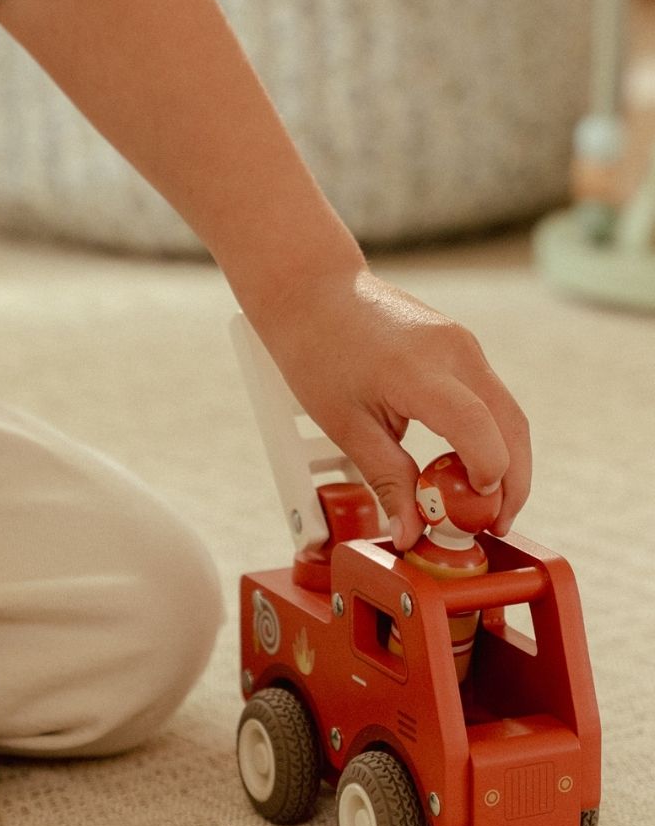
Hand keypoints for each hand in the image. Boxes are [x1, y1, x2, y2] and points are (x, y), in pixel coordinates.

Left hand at [248, 267, 530, 550]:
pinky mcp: (461, 343)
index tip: (478, 515)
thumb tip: (411, 532)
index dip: (488, 476)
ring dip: (505, 460)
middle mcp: (454, 351)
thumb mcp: (345, 425)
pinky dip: (488, 434)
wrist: (312, 292)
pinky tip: (464, 465)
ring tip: (481, 504)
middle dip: (513, 482)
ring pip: (507, 411)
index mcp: (419, 370)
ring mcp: (463, 343)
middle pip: (511, 425)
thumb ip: (387, 478)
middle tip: (494, 526)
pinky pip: (488, 395)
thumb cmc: (317, 353)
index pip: (477, 428)